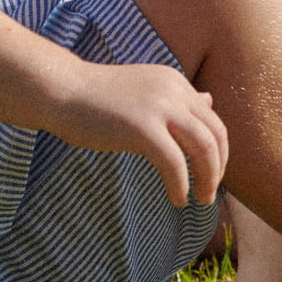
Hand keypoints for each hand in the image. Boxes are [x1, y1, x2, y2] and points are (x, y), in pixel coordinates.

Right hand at [49, 60, 229, 207]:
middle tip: (209, 193)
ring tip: (200, 199)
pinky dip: (181, 185)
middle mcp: (174, 90)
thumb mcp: (144, 91)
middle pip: (216, 133)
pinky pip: (175, 164)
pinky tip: (177, 199)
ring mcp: (159, 107)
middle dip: (219, 168)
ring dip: (208, 179)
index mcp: (175, 82)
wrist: (62, 88)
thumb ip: (175, 98)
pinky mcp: (142, 127)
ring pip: (204, 148)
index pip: (212, 120)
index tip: (209, 174)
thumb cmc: (97, 96)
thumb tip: (208, 100)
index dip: (218, 152)